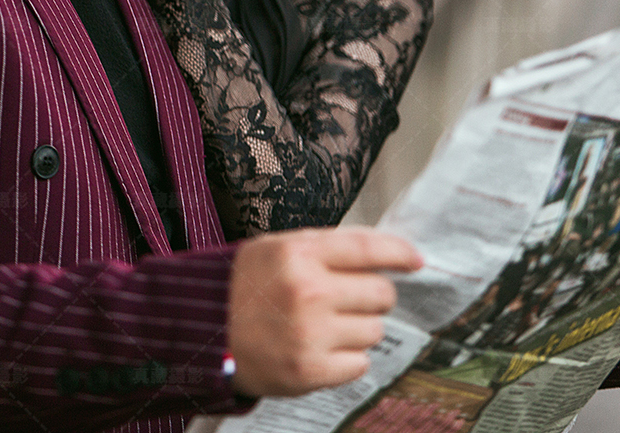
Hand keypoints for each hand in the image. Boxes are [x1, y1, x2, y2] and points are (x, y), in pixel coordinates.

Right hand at [228, 227, 422, 397]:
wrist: (204, 332)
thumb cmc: (246, 286)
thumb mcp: (277, 249)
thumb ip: (327, 248)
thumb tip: (390, 252)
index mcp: (298, 253)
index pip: (368, 248)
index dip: (399, 252)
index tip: (414, 260)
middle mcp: (308, 291)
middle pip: (382, 293)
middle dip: (370, 296)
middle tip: (342, 299)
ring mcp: (310, 333)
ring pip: (375, 331)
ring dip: (356, 329)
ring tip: (321, 326)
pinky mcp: (310, 371)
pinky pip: (361, 364)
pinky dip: (345, 359)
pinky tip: (318, 348)